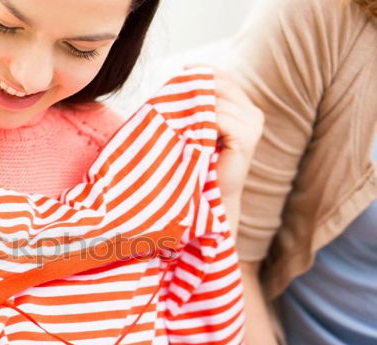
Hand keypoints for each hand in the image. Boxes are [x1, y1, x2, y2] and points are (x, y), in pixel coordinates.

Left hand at [185, 64, 264, 198]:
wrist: (213, 195)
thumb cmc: (202, 163)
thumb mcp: (200, 129)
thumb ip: (200, 107)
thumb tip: (180, 79)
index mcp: (244, 108)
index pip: (226, 79)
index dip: (205, 71)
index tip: (182, 69)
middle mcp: (253, 114)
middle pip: (222, 87)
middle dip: (196, 87)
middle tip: (171, 89)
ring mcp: (252, 125)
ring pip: (218, 103)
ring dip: (194, 107)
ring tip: (174, 115)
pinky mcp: (247, 138)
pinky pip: (220, 118)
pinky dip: (202, 122)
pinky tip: (188, 130)